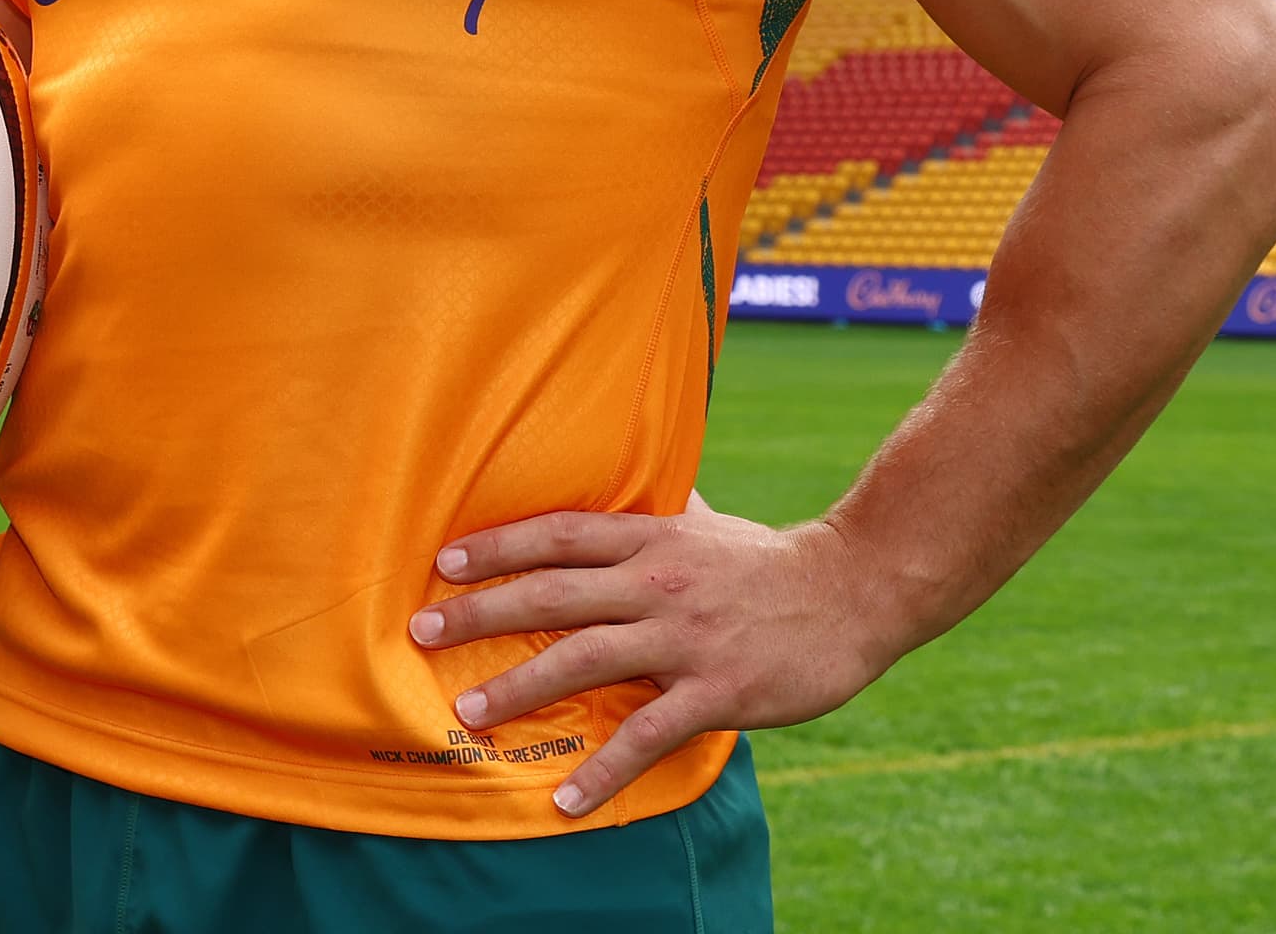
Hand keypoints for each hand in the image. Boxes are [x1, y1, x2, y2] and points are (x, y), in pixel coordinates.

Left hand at [409, 503, 899, 815]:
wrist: (854, 591)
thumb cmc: (771, 560)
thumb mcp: (708, 521)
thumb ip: (661, 507)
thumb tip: (630, 478)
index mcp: (652, 539)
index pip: (560, 535)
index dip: (499, 546)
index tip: (444, 561)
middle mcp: (658, 582)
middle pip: (554, 593)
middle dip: (483, 612)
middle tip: (421, 631)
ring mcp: (685, 638)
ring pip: (586, 659)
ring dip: (522, 688)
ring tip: (469, 715)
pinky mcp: (716, 690)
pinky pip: (647, 735)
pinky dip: (603, 769)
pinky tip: (565, 798)